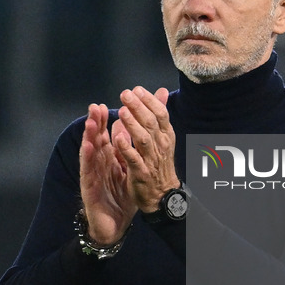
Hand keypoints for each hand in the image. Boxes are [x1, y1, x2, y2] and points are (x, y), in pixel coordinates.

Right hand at [79, 103, 136, 243]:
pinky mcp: (89, 188)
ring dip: (89, 136)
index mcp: (109, 160)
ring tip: (91, 121)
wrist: (115, 225)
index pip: (107, 137)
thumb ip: (131, 150)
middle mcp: (99, 165)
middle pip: (96, 141)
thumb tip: (134, 131)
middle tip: (96, 106)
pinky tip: (88, 146)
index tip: (106, 104)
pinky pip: (88, 171)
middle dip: (96, 123)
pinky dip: (88, 157)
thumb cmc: (121, 198)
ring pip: (90, 153)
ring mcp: (93, 176)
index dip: (106, 122)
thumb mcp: (130, 171)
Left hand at [112, 86, 178, 212]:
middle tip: (125, 94)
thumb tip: (162, 91)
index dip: (149, 101)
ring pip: (143, 139)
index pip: (161, 114)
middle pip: (151, 123)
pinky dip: (127, 149)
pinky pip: (135, 160)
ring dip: (133, 125)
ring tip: (122, 111)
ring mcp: (152, 160)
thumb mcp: (163, 137)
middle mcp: (161, 146)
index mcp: (166, 136)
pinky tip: (118, 139)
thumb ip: (159, 114)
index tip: (137, 90)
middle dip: (138, 107)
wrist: (163, 195)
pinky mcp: (142, 174)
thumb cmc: (160, 163)